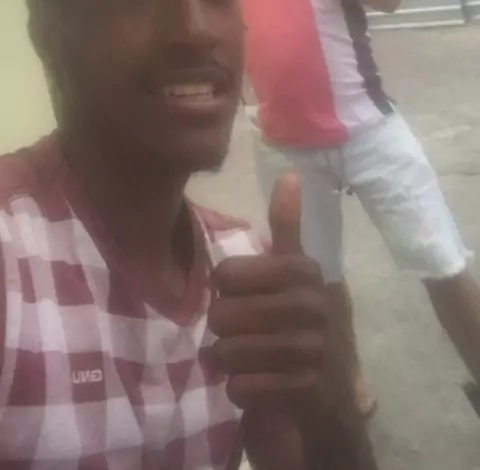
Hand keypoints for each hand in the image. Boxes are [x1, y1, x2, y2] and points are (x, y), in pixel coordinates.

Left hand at [209, 174, 325, 468]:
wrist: (332, 399)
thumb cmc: (302, 326)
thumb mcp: (297, 274)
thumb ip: (288, 227)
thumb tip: (290, 173)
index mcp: (305, 271)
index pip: (226, 275)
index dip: (225, 291)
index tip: (245, 298)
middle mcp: (313, 304)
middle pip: (222, 315)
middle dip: (223, 332)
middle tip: (244, 337)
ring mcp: (312, 348)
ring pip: (227, 353)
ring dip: (228, 363)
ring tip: (249, 362)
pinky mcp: (304, 390)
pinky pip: (240, 387)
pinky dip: (240, 392)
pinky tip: (259, 388)